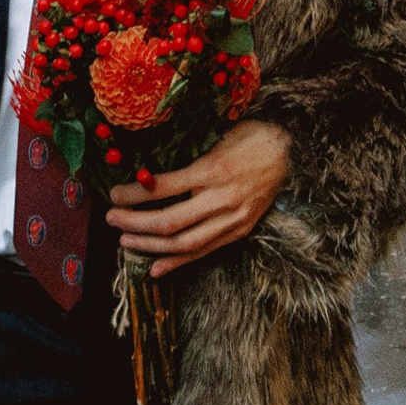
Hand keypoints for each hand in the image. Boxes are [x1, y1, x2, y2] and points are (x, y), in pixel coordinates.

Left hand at [106, 120, 290, 277]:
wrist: (293, 151)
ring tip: (125, 242)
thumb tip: (150, 174)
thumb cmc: (252, 136)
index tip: (114, 193)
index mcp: (213, 170)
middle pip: (169, 221)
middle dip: (135, 223)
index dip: (135, 193)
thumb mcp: (219, 136)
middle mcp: (222, 198)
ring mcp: (233, 219)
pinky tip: (155, 268)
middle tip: (112, 219)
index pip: (164, 187)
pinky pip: (204, 251)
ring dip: (150, 246)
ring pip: (184, 243)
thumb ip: (189, 158)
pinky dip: (178, 262)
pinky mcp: (240, 231)